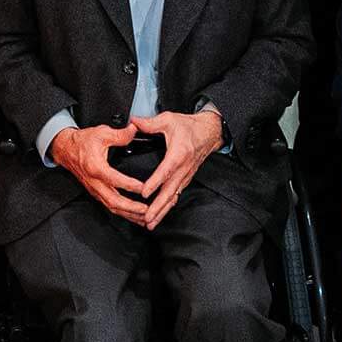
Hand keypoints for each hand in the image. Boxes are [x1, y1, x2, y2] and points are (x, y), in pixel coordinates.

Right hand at [50, 122, 150, 223]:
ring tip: (144, 218)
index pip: (114, 179)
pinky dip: (123, 213)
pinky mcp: (96, 193)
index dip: (129, 185)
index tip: (143, 187)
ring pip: (112, 207)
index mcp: (95, 167)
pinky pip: (110, 206)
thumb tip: (134, 130)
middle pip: (113, 201)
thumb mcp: (101, 133)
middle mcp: (94, 182)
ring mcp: (95, 189)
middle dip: (131, 208)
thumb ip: (120, 134)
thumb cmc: (82, 142)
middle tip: (146, 210)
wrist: (66, 149)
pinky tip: (134, 215)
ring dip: (128, 214)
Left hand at [131, 107, 222, 229]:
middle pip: (170, 191)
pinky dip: (167, 207)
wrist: (209, 133)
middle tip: (146, 217)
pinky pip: (175, 195)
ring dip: (162, 211)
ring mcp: (185, 176)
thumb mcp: (169, 120)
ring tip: (150, 222)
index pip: (166, 171)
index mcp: (178, 153)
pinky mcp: (185, 179)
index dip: (155, 182)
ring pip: (173, 197)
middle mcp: (183, 168)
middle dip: (158, 206)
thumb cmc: (189, 127)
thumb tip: (133, 122)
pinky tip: (159, 215)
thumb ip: (150, 123)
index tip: (144, 192)